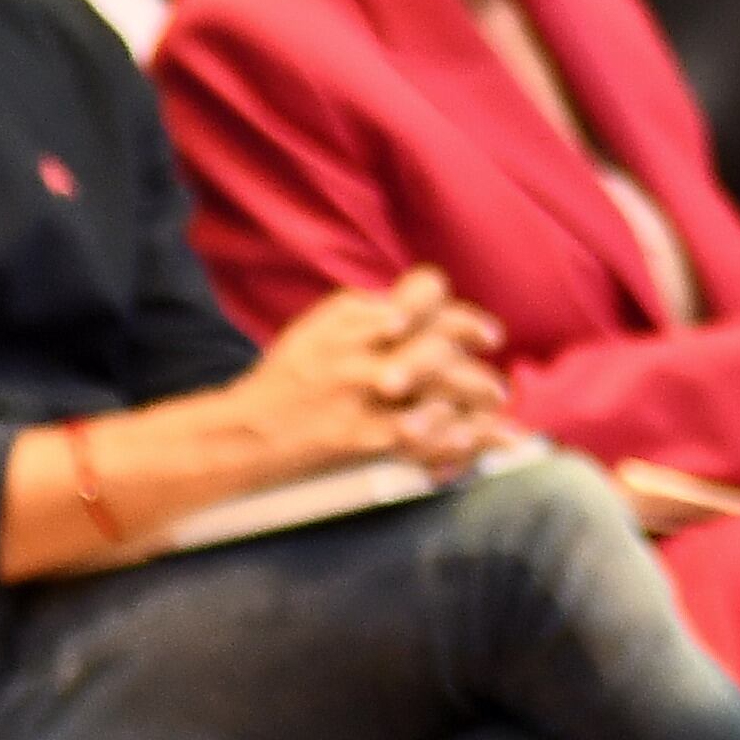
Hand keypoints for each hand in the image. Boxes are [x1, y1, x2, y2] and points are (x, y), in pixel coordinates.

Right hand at [231, 269, 512, 476]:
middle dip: (479, 365)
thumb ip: (367, 313)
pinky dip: (449, 439)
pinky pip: (416, 433)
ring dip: (475, 395)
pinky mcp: (355, 433)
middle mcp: (360, 346)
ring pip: (436, 383)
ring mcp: (359, 390)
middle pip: (440, 339)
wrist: (241, 432)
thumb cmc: (287, 380)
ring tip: (494, 410)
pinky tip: (470, 444)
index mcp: (354, 316)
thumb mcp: (320, 327)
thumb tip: (420, 311)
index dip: (462, 314)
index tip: (487, 336)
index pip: (424, 294)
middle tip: (498, 386)